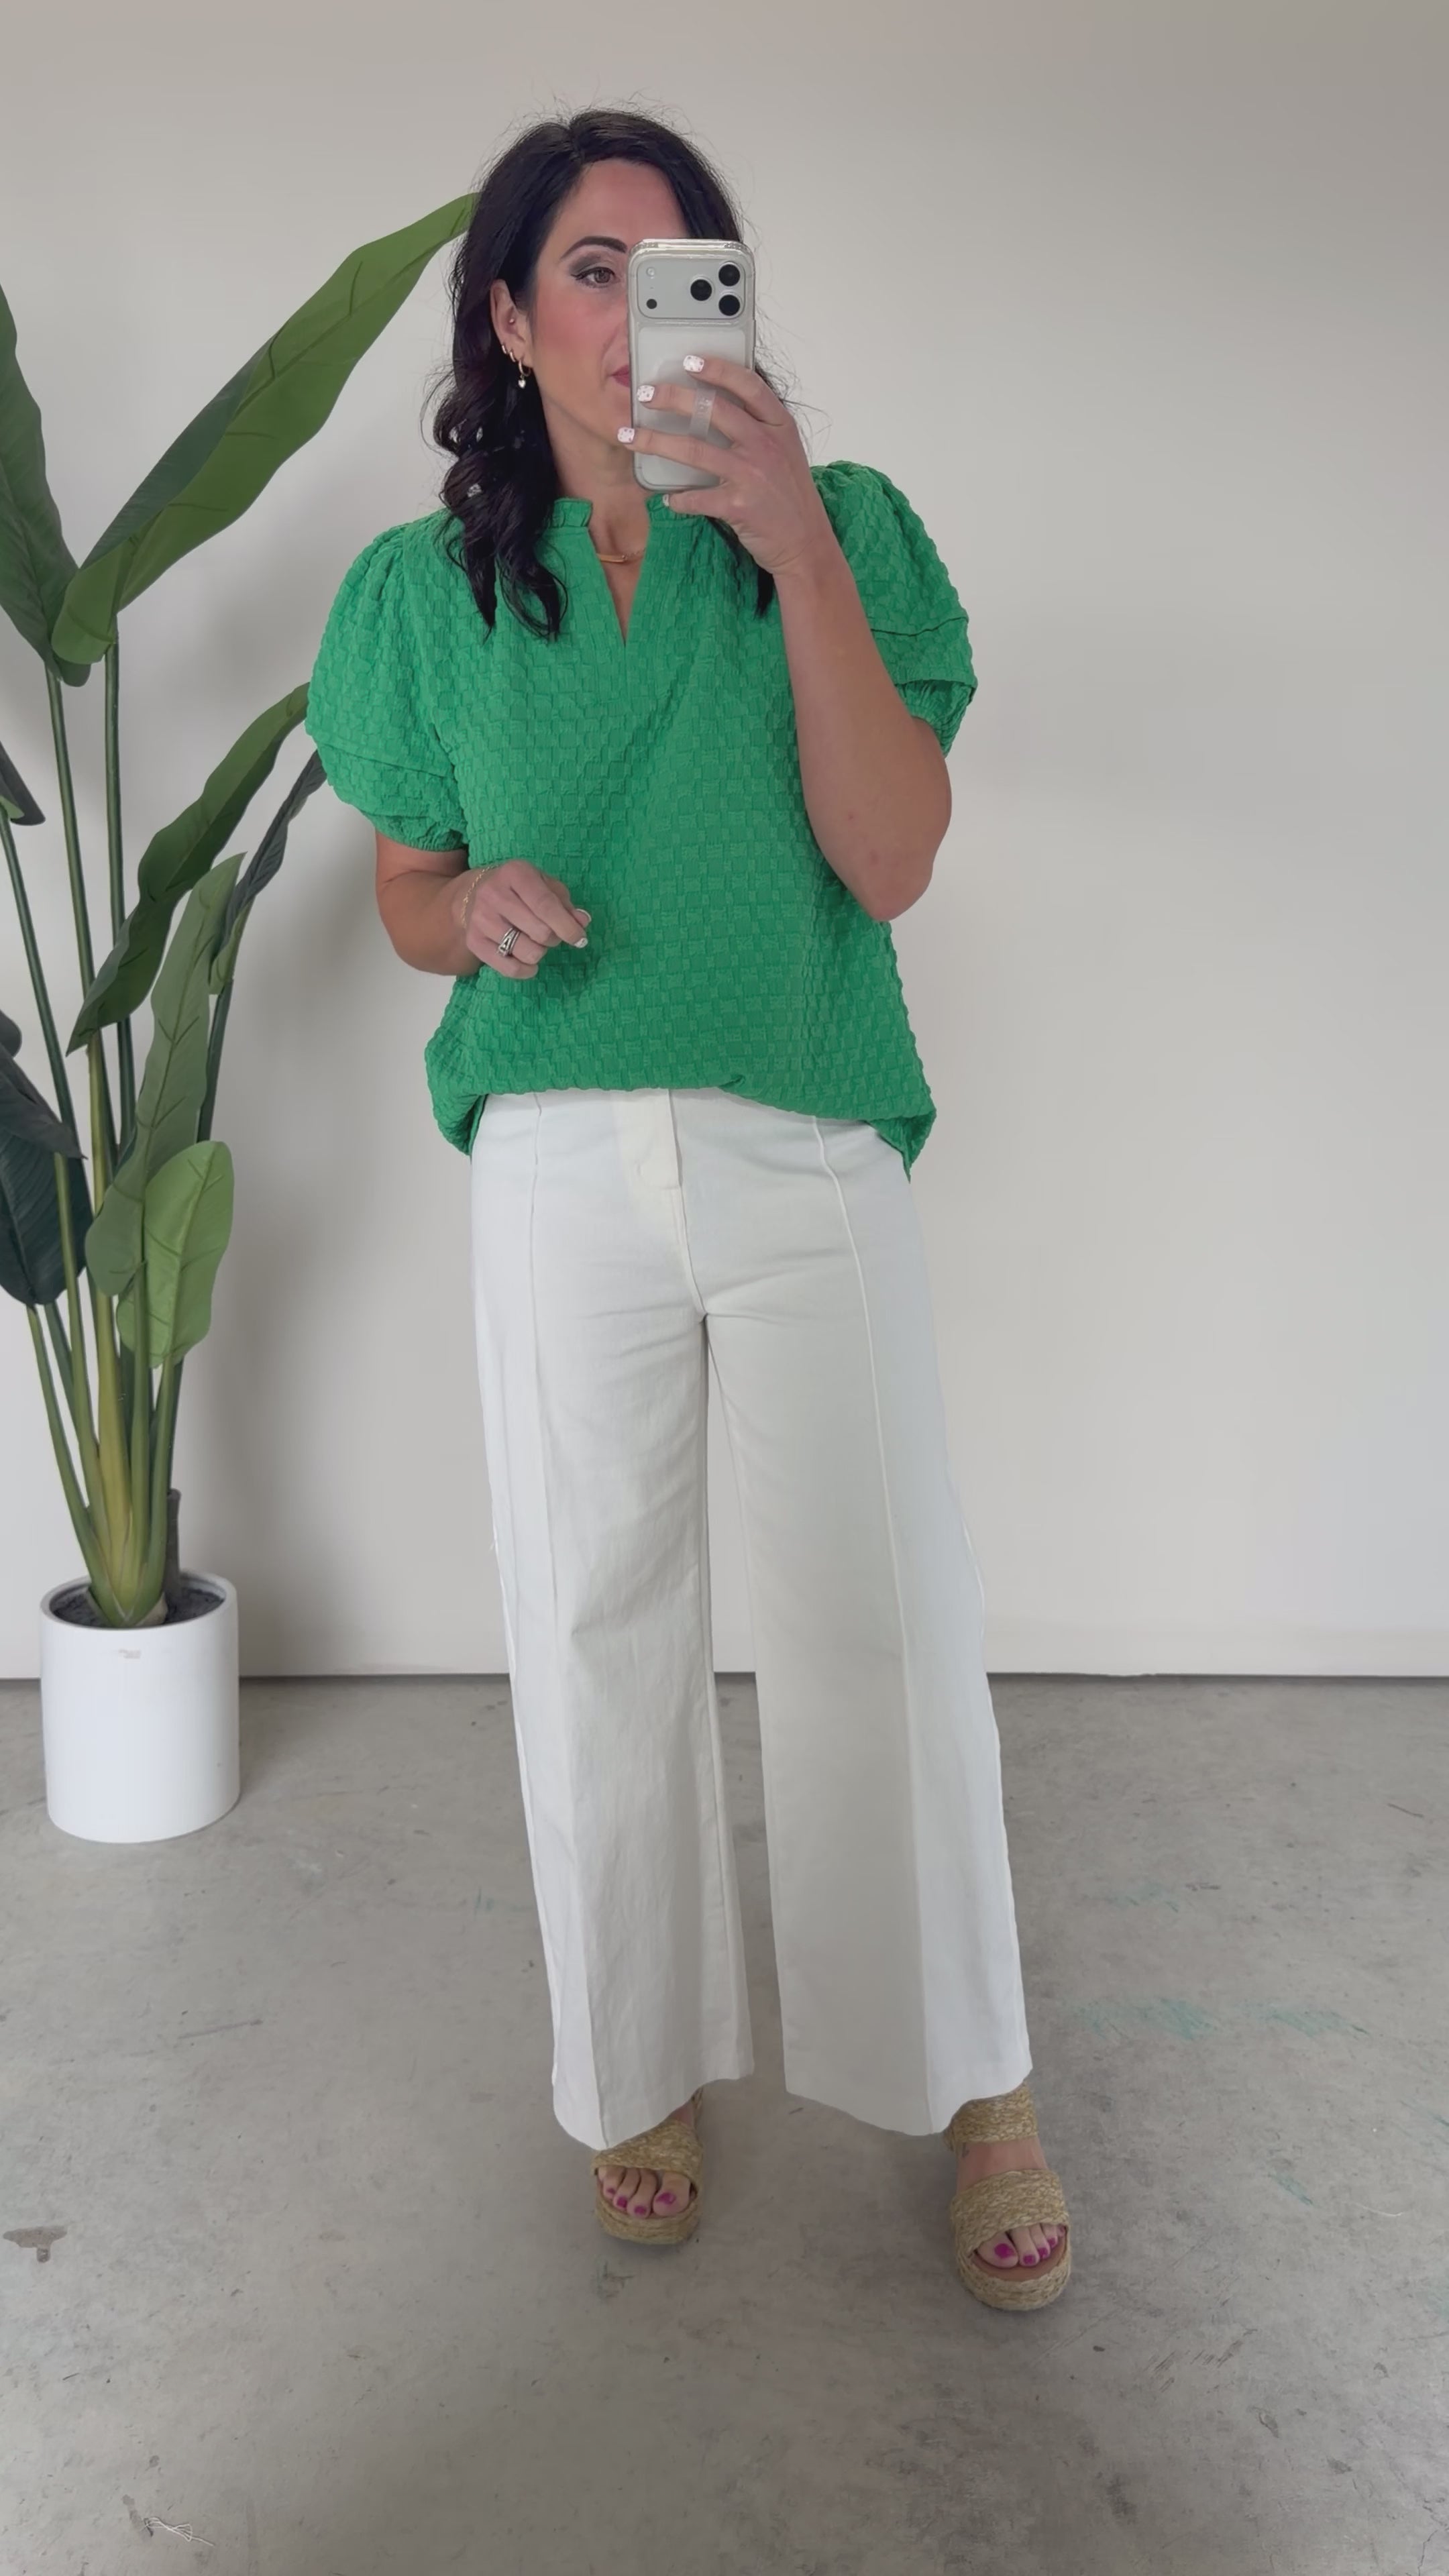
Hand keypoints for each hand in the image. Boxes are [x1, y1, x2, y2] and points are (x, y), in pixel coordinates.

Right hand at [457, 859, 589, 978]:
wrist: (474, 894)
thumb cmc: (519, 890)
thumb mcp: (544, 886)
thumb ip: (565, 903)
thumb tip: (582, 922)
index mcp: (515, 873)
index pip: (545, 905)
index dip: (567, 926)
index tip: (580, 939)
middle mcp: (494, 893)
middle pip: (540, 932)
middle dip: (554, 938)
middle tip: (551, 934)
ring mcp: (481, 918)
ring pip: (527, 952)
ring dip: (540, 953)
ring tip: (534, 941)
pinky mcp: (474, 941)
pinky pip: (510, 968)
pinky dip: (526, 970)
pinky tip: (529, 962)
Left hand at [621, 355, 836, 579]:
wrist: (806, 543)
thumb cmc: (790, 496)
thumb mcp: (785, 452)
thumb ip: (760, 428)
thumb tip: (715, 409)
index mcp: (779, 426)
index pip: (748, 386)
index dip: (718, 370)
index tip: (689, 360)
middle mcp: (766, 444)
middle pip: (713, 410)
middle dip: (673, 398)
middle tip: (646, 394)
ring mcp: (752, 474)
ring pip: (694, 450)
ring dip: (656, 442)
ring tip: (631, 437)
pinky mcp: (738, 505)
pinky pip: (696, 497)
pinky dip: (677, 498)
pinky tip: (667, 498)